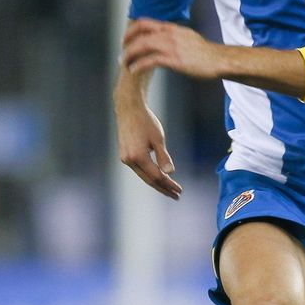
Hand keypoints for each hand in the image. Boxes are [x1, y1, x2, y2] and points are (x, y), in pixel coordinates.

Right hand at [113, 84, 181, 199]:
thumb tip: (170, 172)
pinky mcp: (125, 155)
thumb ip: (163, 156)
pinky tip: (158, 176)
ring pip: (143, 176)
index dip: (169, 184)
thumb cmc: (145, 121)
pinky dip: (149, 175)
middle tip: (176, 195)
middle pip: (149, 180)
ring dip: (157, 183)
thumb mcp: (158, 138)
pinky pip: (139, 169)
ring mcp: (125, 159)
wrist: (128, 109)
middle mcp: (129, 161)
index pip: (157, 176)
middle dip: (163, 188)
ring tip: (169, 189)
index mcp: (138, 157)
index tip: (179, 190)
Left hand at [121, 18, 217, 81]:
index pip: (145, 22)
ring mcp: (171, 46)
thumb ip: (173, 36)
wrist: (218, 60)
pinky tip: (133, 70)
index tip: (125, 39)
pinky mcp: (174, 60)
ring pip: (143, 46)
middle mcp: (169, 34)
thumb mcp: (187, 37)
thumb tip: (163, 38)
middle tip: (121, 54)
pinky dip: (139, 65)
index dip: (132, 30)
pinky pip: (150, 61)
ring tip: (123, 63)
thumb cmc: (204, 52)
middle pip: (140, 33)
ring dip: (130, 54)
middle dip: (127, 43)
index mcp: (171, 28)